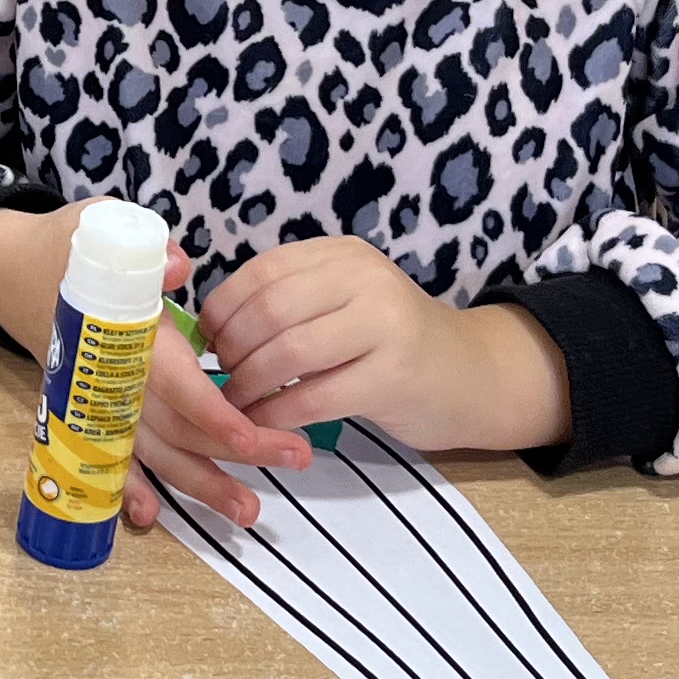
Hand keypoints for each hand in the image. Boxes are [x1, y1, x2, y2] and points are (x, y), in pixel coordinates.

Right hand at [0, 203, 301, 530]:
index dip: (209, 411)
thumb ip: (147, 250)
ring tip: (247, 511)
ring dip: (198, 484)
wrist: (12, 270)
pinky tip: (149, 516)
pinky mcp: (87, 412)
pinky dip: (126, 488)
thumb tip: (178, 265)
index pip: (169, 382)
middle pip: (172, 427)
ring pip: (150, 453)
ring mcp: (93, 401)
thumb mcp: (103, 227)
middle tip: (294, 457)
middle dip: (231, 451)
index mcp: (118, 333)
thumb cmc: (69, 249)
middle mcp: (105, 377)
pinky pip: (110, 458)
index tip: (250, 435)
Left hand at [202, 236, 573, 457]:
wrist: (471, 373)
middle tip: (218, 377)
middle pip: (270, 310)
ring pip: (288, 352)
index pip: (263, 272)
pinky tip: (263, 423)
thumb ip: (291, 301)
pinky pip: (314, 396)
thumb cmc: (391, 342)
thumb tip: (210, 327)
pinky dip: (277, 413)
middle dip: (232, 349)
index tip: (208, 340)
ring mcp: (383, 325)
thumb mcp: (345, 301)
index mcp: (344, 255)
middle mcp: (364, 279)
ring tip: (234, 403)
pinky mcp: (392, 376)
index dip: (224, 309)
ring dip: (248, 384)